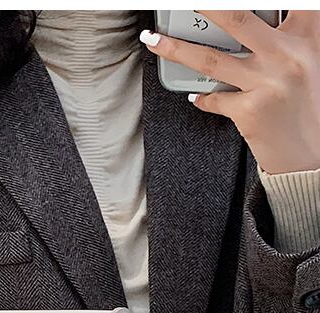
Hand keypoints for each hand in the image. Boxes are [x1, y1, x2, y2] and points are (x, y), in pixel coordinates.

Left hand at [140, 11, 319, 173]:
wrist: (311, 153)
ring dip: (175, 49)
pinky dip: (202, 97)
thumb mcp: (309, 60)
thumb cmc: (309, 104)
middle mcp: (287, 55)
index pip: (288, 0)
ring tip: (153, 40)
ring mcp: (267, 83)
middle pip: (236, 20)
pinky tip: (194, 95)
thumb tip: (256, 20)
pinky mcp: (250, 111)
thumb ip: (289, 37)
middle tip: (182, 3)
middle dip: (204, 7)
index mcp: (307, 36)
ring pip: (210, 59)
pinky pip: (215, 98)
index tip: (214, 0)